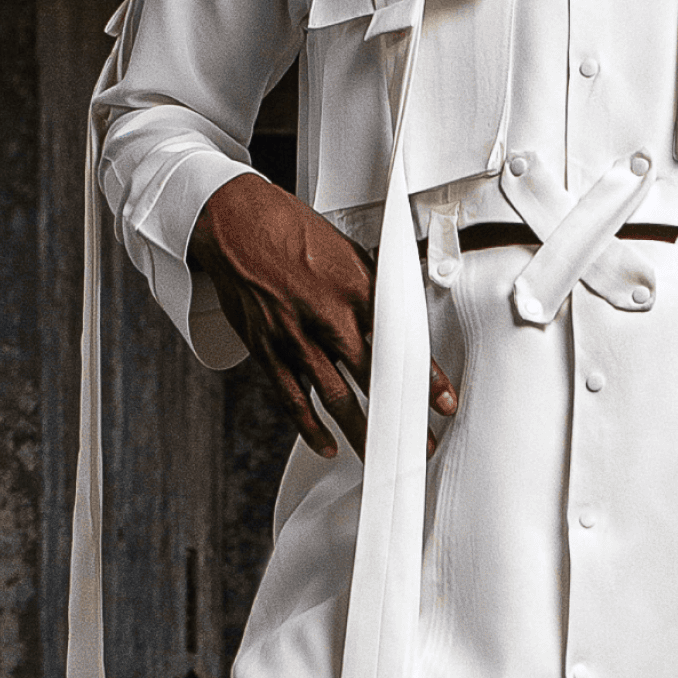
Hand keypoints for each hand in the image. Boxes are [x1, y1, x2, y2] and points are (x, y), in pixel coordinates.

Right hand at [191, 170, 459, 460]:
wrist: (234, 221)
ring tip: (379, 456)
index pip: (399, 341)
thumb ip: (371, 287)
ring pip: (334, 396)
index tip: (443, 402)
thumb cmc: (291, 229)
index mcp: (354, 287)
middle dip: (398, 414)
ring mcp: (294, 335)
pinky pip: (291, 396)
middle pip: (372, 376)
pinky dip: (309, 426)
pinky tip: (326, 445)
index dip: (425, 376)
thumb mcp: (346, 249)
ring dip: (360, 431)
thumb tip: (398, 314)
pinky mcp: (266, 348)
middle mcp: (327, 315)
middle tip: (418, 443)